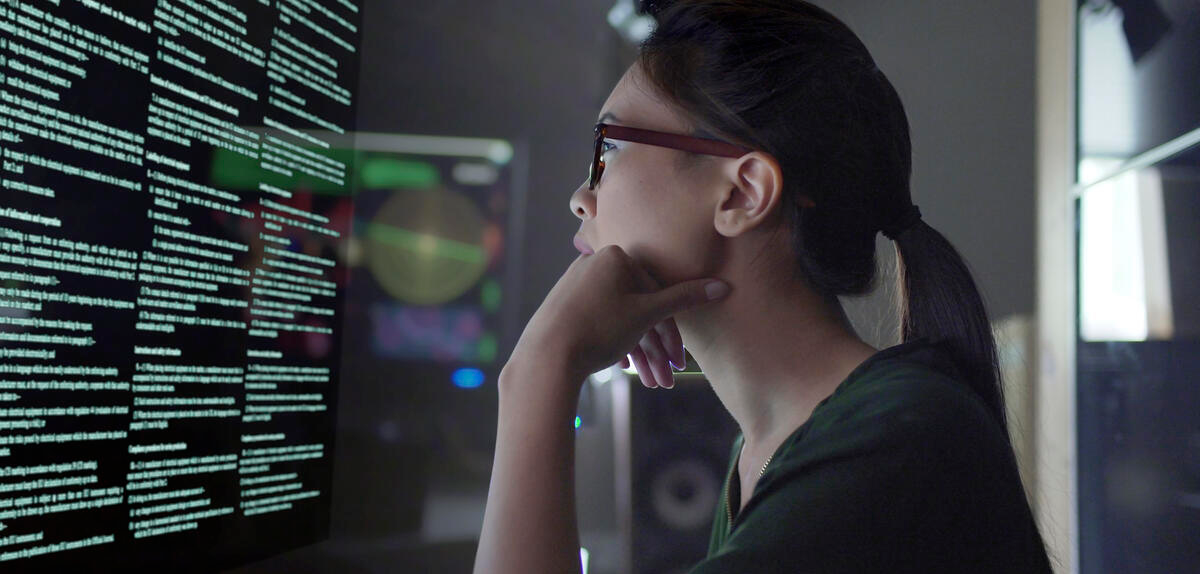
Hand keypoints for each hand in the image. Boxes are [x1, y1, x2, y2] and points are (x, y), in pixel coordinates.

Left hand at [509, 244, 728, 389]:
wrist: (545, 356)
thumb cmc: (598, 329)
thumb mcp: (647, 314)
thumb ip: (684, 298)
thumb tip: (722, 286)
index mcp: (616, 257)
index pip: (657, 295)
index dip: (672, 333)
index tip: (679, 362)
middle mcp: (594, 264)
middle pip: (639, 309)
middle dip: (655, 349)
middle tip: (665, 380)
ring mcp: (576, 285)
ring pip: (620, 319)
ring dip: (639, 353)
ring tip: (649, 383)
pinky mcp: (564, 305)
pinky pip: (599, 322)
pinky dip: (615, 344)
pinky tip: (623, 367)